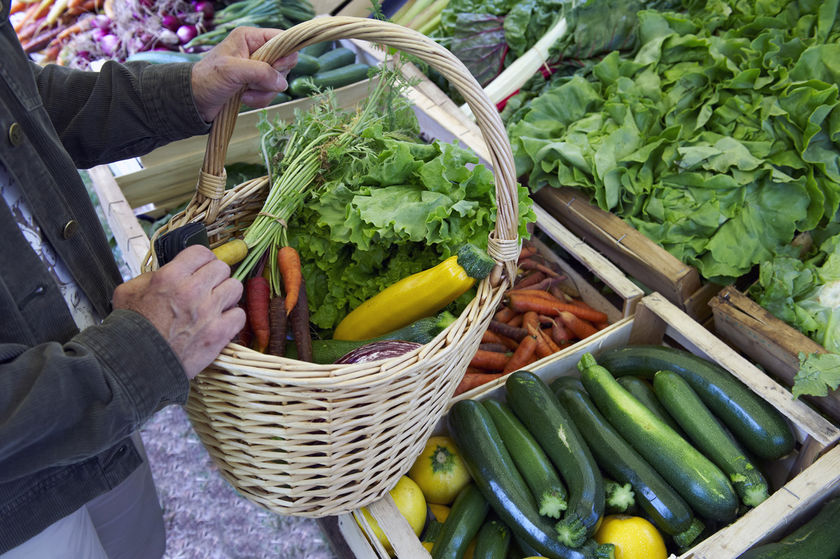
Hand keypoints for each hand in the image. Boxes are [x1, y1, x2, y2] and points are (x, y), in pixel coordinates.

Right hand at [112, 245, 244, 378]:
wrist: (136, 364)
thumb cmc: (131, 330)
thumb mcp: (128, 292)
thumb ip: (149, 277)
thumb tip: (164, 273)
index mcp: (170, 277)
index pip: (202, 252)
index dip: (203, 260)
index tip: (201, 268)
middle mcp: (192, 290)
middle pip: (222, 268)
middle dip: (215, 277)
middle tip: (208, 288)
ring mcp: (209, 311)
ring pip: (235, 287)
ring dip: (227, 295)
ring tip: (216, 304)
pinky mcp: (219, 332)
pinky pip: (239, 315)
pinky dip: (232, 318)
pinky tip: (221, 322)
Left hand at [191, 26, 297, 121]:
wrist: (195, 101)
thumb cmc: (208, 79)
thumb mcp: (232, 71)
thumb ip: (260, 72)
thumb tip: (282, 83)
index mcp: (249, 37)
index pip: (281, 38)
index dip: (285, 54)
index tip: (276, 68)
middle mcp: (256, 50)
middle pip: (284, 62)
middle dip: (272, 78)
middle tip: (253, 82)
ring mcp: (257, 68)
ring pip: (278, 81)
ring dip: (264, 92)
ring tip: (245, 93)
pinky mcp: (256, 84)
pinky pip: (271, 93)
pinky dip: (260, 99)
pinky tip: (245, 98)